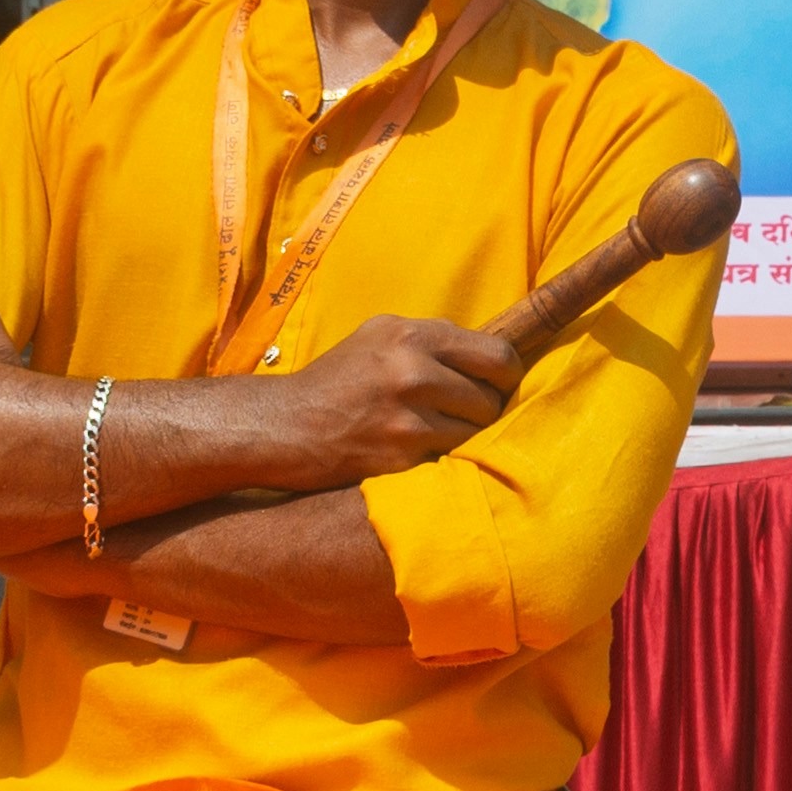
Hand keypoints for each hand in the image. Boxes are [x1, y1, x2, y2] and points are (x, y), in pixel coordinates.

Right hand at [252, 310, 516, 482]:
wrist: (285, 425)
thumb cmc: (336, 382)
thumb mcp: (378, 338)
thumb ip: (430, 341)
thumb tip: (485, 352)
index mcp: (411, 334)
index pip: (497, 354)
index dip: (506, 375)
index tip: (497, 385)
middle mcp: (412, 368)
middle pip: (492, 397)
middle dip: (485, 409)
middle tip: (464, 414)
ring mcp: (407, 414)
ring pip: (475, 432)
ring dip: (463, 437)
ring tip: (433, 432)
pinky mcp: (401, 452)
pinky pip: (449, 456)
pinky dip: (439, 456)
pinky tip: (414, 449)